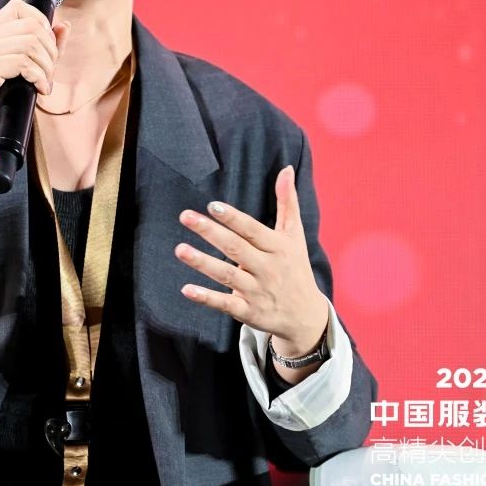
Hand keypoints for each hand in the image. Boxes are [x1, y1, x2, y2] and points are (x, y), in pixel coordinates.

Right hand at [0, 0, 70, 151]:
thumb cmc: (2, 103)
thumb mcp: (26, 71)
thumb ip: (45, 47)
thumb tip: (63, 24)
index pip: (19, 7)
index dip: (42, 23)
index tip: (47, 49)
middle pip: (31, 26)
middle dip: (50, 50)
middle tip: (49, 73)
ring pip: (30, 43)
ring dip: (46, 66)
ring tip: (45, 83)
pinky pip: (22, 62)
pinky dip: (39, 76)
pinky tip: (40, 90)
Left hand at [172, 166, 328, 356]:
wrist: (306, 316)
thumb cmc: (295, 268)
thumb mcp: (295, 236)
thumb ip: (287, 203)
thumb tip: (286, 169)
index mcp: (278, 248)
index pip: (252, 230)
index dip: (233, 218)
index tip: (212, 205)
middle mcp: (267, 268)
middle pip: (236, 249)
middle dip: (211, 232)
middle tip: (186, 217)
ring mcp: (257, 291)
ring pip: (227, 275)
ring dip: (203, 263)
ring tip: (180, 249)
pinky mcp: (248, 311)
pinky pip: (225, 304)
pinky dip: (207, 298)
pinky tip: (187, 289)